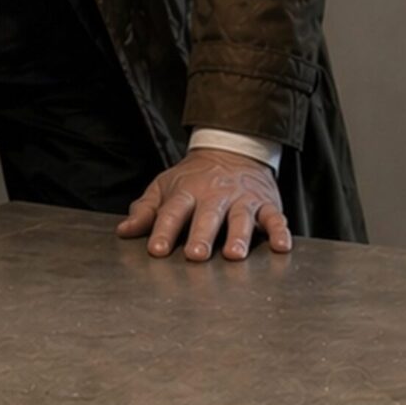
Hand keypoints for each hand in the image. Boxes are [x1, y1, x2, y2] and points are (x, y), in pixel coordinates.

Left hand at [117, 149, 290, 261]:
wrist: (233, 150)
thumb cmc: (194, 177)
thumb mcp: (165, 186)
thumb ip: (146, 210)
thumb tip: (124, 231)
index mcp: (187, 192)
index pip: (173, 212)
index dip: (164, 231)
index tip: (156, 250)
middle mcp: (215, 196)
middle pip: (208, 216)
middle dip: (201, 235)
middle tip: (196, 255)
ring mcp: (242, 200)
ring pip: (241, 218)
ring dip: (238, 236)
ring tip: (234, 254)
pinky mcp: (266, 204)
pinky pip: (275, 217)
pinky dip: (280, 231)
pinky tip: (282, 247)